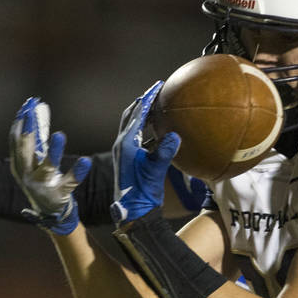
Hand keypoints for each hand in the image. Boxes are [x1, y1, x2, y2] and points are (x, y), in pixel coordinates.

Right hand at [9, 97, 90, 234]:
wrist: (50, 214)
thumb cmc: (43, 181)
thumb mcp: (35, 163)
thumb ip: (35, 143)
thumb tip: (35, 116)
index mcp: (19, 166)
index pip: (15, 141)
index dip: (20, 124)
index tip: (26, 107)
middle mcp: (27, 175)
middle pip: (25, 151)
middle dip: (27, 132)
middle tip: (30, 113)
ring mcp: (42, 186)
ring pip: (47, 166)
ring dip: (53, 151)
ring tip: (60, 135)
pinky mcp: (59, 194)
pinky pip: (70, 182)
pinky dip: (78, 172)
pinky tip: (86, 161)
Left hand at [110, 80, 179, 224]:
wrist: (133, 211)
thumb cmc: (143, 193)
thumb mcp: (156, 171)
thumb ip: (164, 152)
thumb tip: (175, 136)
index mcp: (126, 143)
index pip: (137, 114)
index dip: (148, 98)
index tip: (158, 86)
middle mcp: (122, 144)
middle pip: (131, 115)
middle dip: (143, 102)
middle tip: (155, 91)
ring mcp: (123, 152)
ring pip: (132, 125)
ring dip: (142, 114)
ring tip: (156, 106)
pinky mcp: (127, 159)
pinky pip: (136, 136)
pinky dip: (145, 128)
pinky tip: (156, 130)